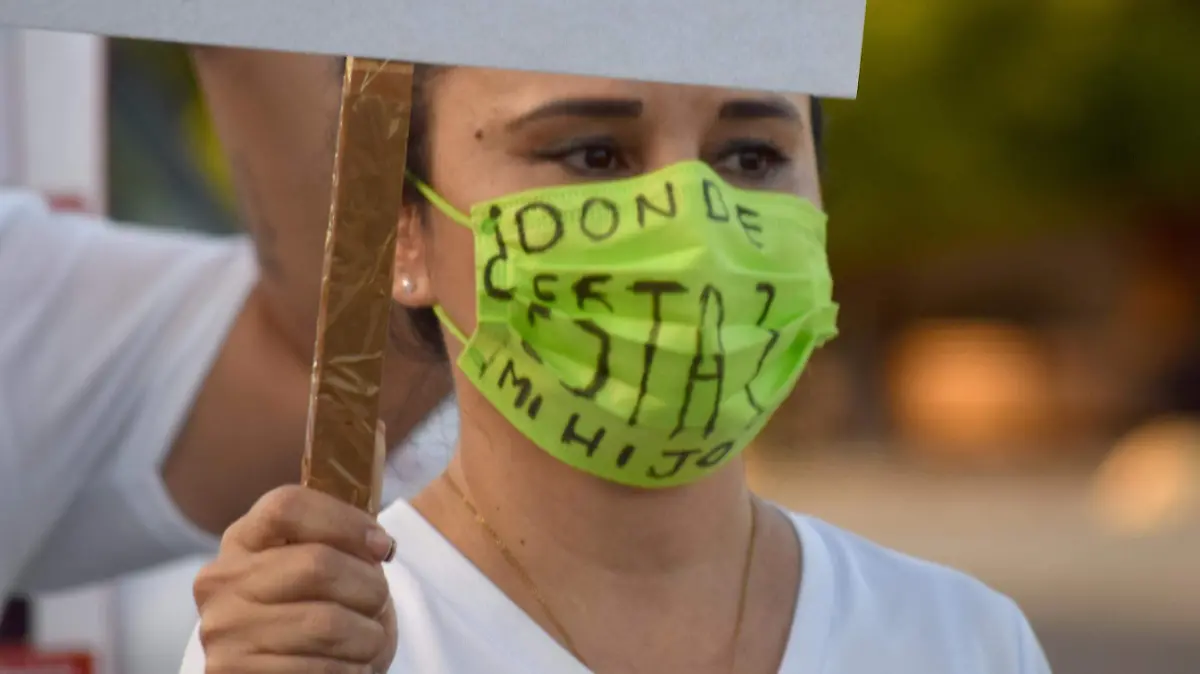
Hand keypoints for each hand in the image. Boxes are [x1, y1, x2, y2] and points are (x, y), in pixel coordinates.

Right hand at [194, 436, 397, 672]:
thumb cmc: (317, 608)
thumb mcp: (330, 554)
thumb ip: (349, 504)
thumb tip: (378, 427)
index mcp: (244, 538)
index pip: (288, 505)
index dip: (346, 520)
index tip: (383, 546)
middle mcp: (221, 581)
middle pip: (318, 566)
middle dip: (370, 590)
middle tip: (378, 604)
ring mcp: (223, 633)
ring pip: (327, 624)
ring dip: (367, 638)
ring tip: (365, 641)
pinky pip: (319, 671)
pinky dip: (350, 672)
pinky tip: (346, 668)